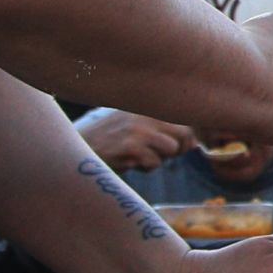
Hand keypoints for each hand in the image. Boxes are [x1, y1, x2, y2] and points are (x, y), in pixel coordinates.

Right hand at [76, 108, 199, 170]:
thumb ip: (163, 129)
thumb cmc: (110, 139)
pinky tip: (128, 160)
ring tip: (138, 155)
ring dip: (158, 159)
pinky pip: (154, 163)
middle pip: (185, 133)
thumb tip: (194, 143)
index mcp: (147, 104)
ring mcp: (138, 128)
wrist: (79, 146)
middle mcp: (144, 112)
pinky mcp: (130, 146)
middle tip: (154, 153)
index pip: (185, 118)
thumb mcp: (135, 125)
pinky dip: (143, 167)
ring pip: (171, 149)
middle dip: (175, 149)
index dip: (185, 137)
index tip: (172, 144)